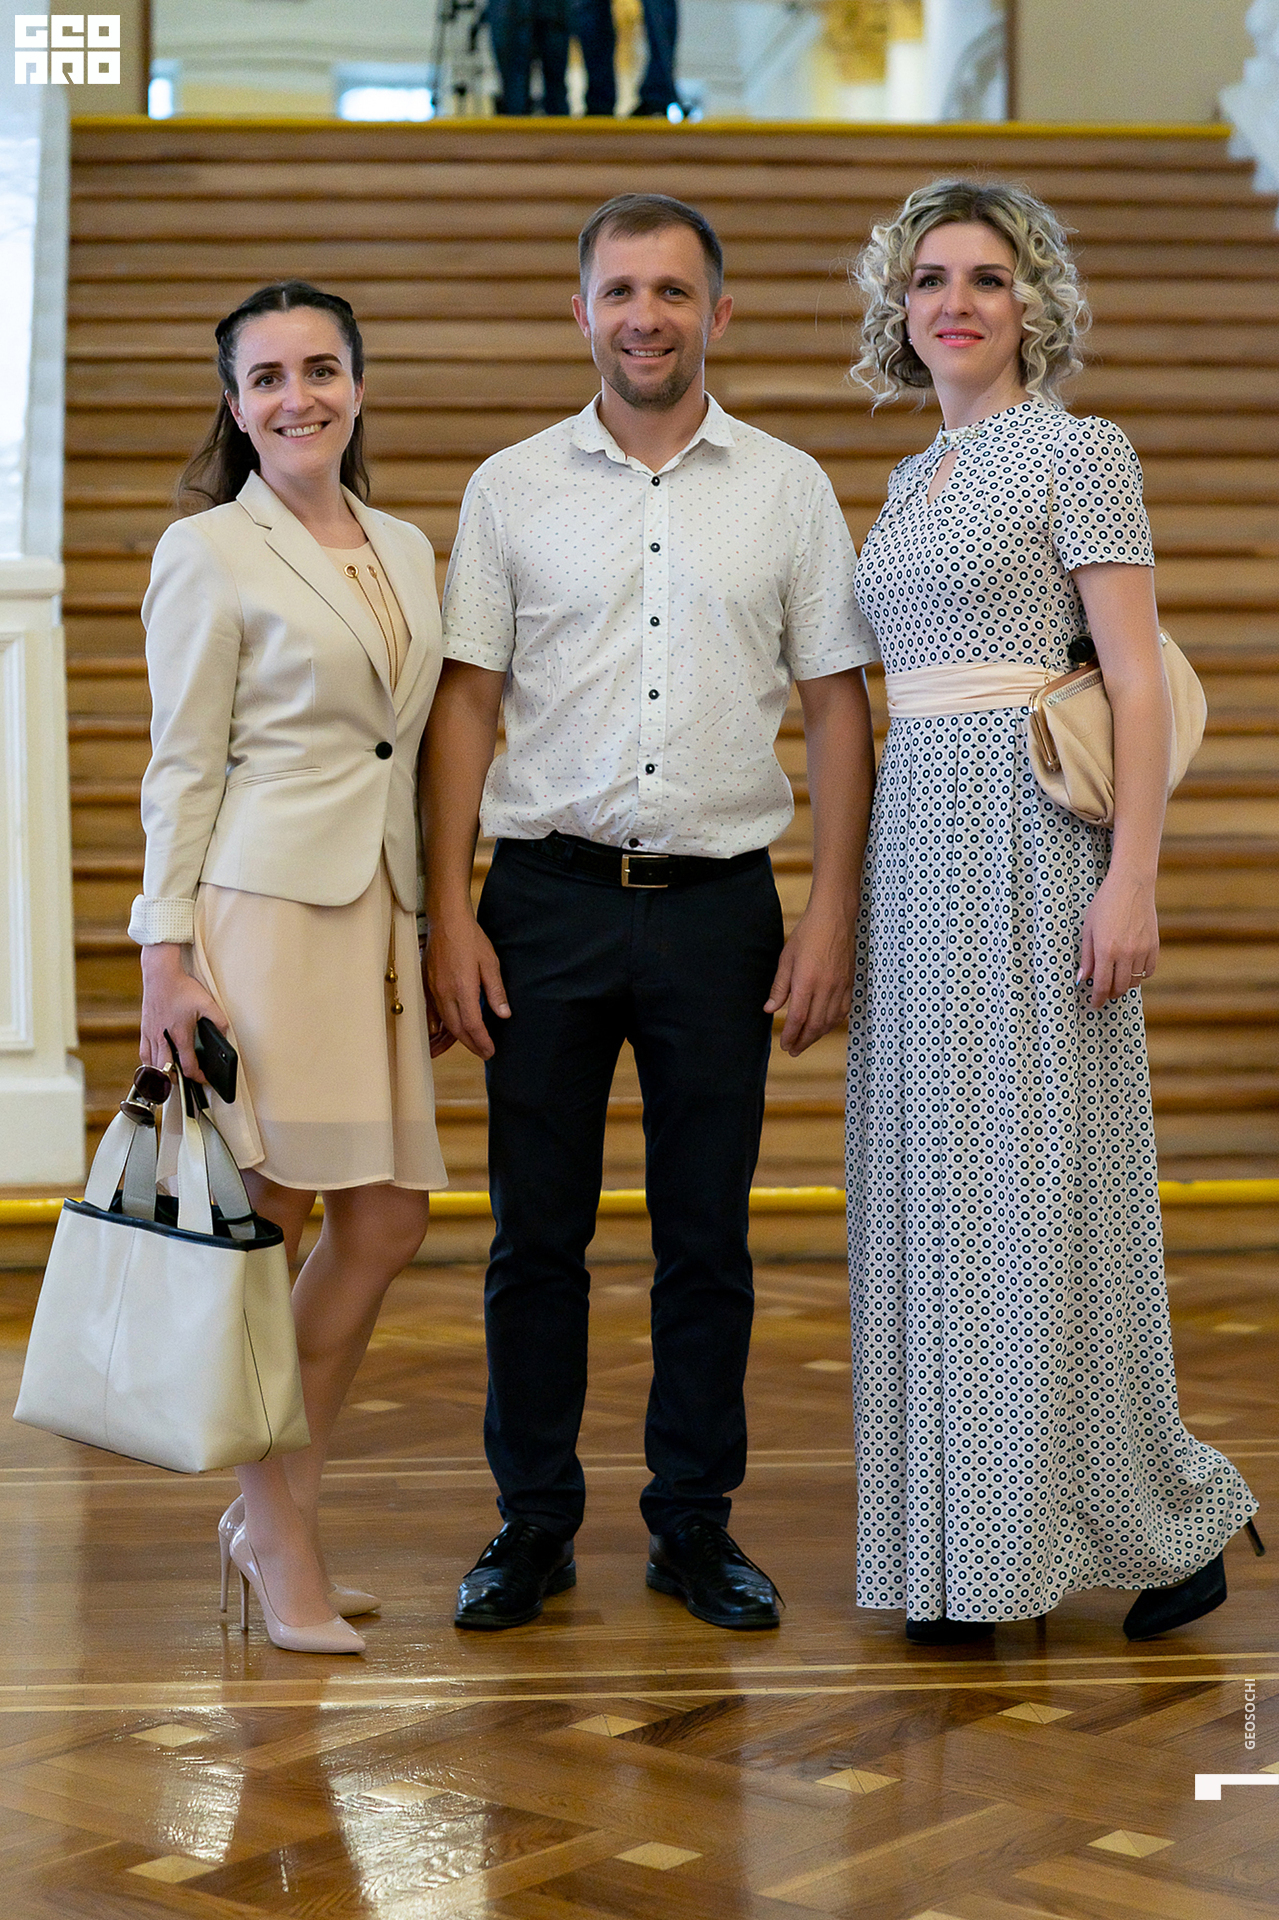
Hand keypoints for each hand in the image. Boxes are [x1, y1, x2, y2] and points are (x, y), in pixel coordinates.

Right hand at [139, 944, 228, 1082]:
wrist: (160, 974)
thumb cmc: (182, 988)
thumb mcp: (207, 1003)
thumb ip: (219, 1020)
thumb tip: (225, 1034)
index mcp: (179, 1035)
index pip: (188, 1066)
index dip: (197, 1077)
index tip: (203, 1079)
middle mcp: (162, 1038)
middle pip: (166, 1071)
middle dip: (178, 1081)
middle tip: (187, 1083)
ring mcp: (151, 1035)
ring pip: (152, 1065)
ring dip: (162, 1074)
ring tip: (172, 1078)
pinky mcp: (144, 1029)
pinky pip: (143, 1054)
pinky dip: (149, 1064)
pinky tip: (155, 1065)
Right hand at [424, 912, 510, 1060]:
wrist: (446, 921)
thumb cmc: (470, 938)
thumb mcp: (490, 962)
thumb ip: (496, 991)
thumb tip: (504, 1014)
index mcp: (463, 989)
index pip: (472, 1024)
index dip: (482, 1041)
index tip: (490, 1051)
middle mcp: (445, 993)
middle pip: (457, 1029)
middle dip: (471, 1044)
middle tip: (484, 1053)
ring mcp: (434, 990)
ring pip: (444, 1023)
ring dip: (456, 1038)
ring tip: (470, 1045)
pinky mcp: (427, 985)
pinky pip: (433, 1012)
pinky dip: (440, 1026)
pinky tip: (444, 1033)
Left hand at [763, 904, 855, 1056]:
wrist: (834, 918)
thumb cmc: (807, 935)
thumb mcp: (786, 958)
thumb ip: (779, 987)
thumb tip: (769, 1009)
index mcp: (807, 981)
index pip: (799, 1018)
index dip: (791, 1035)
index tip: (784, 1045)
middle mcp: (826, 987)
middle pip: (815, 1025)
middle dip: (803, 1041)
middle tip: (793, 1050)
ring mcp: (840, 986)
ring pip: (830, 1021)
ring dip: (817, 1035)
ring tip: (806, 1042)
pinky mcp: (849, 983)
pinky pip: (843, 1011)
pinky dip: (832, 1023)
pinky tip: (824, 1027)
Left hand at [1077, 868, 1158, 1009]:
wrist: (1131, 886)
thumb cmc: (1105, 904)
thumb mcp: (1088, 929)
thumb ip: (1086, 956)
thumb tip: (1082, 979)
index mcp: (1106, 950)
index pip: (1102, 985)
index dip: (1097, 998)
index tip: (1094, 1004)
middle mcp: (1126, 953)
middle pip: (1119, 988)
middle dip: (1110, 994)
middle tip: (1103, 993)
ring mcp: (1142, 950)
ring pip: (1134, 982)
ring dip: (1124, 985)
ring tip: (1116, 979)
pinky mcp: (1154, 946)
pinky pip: (1148, 971)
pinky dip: (1139, 975)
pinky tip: (1131, 969)